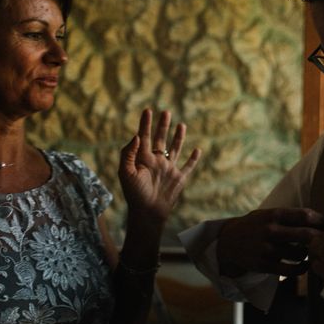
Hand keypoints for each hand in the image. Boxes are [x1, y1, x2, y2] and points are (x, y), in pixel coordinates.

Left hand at [119, 109, 200, 224]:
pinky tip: (197, 150)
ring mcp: (168, 169)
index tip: (147, 110)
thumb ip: (128, 153)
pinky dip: (194, 159)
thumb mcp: (126, 172)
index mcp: (143, 159)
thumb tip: (137, 136)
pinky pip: (188, 166)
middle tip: (166, 112)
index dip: (145, 124)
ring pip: (175, 149)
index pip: (144, 137)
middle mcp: (156, 161)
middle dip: (163, 126)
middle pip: (160, 139)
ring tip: (181, 124)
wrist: (147, 213)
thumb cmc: (134, 194)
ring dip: (178, 137)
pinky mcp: (179, 178)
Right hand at [217, 207, 323, 276]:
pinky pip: (292, 270)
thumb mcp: (266, 214)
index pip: (305, 215)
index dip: (321, 220)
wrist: (227, 243)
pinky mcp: (264, 265)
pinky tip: (305, 264)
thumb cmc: (254, 226)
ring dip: (310, 253)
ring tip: (312, 251)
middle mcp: (271, 230)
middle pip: (306, 235)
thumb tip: (318, 218)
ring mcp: (267, 249)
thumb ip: (288, 216)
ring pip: (301, 254)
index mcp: (273, 214)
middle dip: (321, 238)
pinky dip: (303, 268)